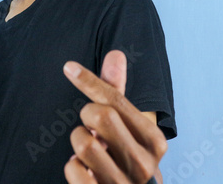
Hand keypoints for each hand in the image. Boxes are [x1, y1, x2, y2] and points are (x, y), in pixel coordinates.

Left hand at [63, 50, 166, 182]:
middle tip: (90, 126)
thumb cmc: (122, 156)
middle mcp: (144, 164)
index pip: (116, 100)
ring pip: (84, 143)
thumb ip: (117, 92)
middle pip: (101, 115)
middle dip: (86, 115)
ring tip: (88, 151)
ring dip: (78, 141)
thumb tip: (115, 52)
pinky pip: (73, 169)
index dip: (90, 81)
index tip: (69, 67)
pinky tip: (84, 170)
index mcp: (154, 140)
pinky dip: (72, 165)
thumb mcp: (124, 125)